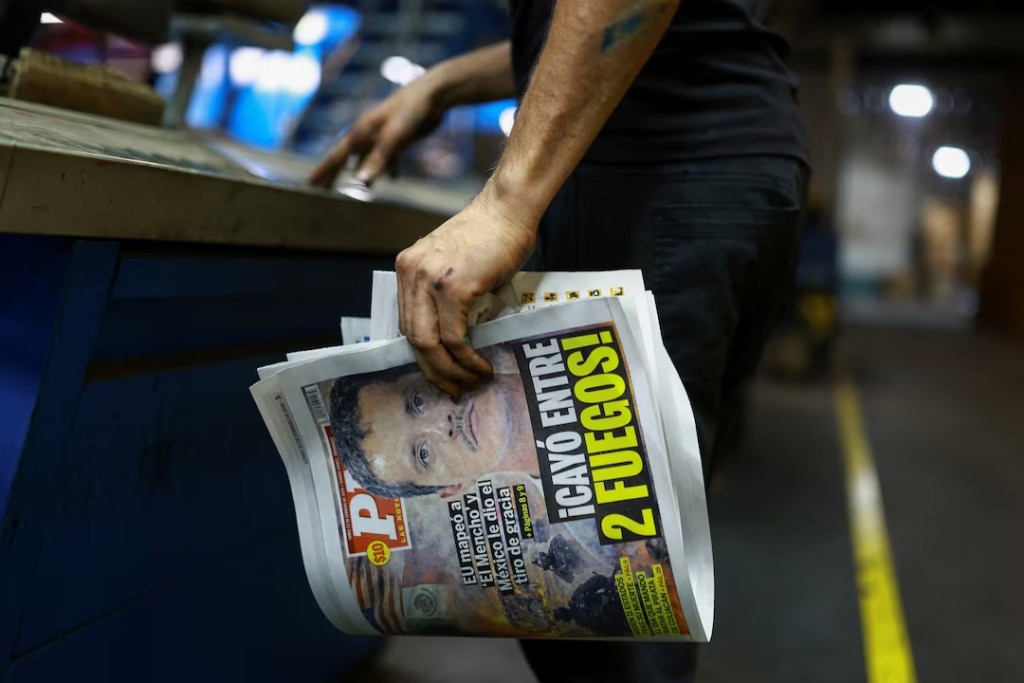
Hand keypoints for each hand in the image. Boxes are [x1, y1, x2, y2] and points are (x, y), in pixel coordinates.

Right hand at [309, 76, 444, 186]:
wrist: (434, 92)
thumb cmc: (412, 111)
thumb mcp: (395, 136)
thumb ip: (379, 158)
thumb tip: (362, 180)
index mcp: (362, 131)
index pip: (337, 155)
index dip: (324, 171)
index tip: (310, 184)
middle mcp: (369, 132)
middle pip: (347, 157)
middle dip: (335, 173)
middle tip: (322, 189)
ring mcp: (384, 134)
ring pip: (366, 157)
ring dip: (360, 171)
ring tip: (356, 189)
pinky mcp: (399, 136)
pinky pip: (388, 156)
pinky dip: (387, 167)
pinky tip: (391, 178)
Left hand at [396, 192, 536, 399]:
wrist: (508, 210)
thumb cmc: (492, 235)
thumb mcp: (454, 264)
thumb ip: (445, 294)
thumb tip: (456, 339)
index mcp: (408, 268)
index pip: (406, 323)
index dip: (422, 354)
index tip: (439, 375)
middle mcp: (412, 273)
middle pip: (413, 338)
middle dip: (433, 370)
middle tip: (453, 389)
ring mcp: (430, 281)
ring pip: (429, 343)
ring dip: (450, 370)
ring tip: (471, 382)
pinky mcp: (454, 289)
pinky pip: (454, 337)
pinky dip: (467, 358)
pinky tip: (481, 366)